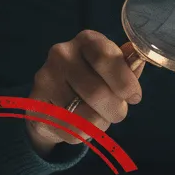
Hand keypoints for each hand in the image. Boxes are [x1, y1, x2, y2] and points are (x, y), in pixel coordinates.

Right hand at [26, 30, 143, 155]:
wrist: (54, 100)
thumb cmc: (93, 81)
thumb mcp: (113, 70)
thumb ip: (127, 68)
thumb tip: (138, 61)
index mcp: (87, 40)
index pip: (107, 59)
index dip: (125, 83)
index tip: (133, 96)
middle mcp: (62, 54)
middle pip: (97, 92)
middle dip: (116, 110)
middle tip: (117, 112)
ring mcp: (45, 79)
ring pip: (85, 116)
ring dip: (100, 123)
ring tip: (98, 117)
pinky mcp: (35, 105)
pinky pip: (70, 130)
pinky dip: (83, 134)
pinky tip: (80, 124)